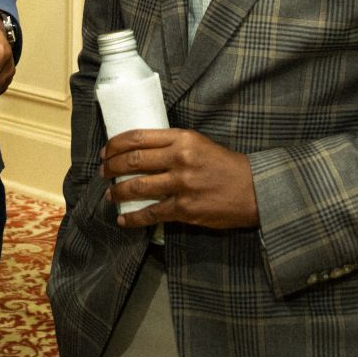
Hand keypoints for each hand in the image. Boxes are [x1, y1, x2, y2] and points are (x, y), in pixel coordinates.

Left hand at [101, 127, 257, 229]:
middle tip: (102, 172)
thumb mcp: (200, 143)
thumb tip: (141, 151)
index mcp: (182, 138)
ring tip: (109, 194)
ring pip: (138, 186)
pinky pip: (152, 213)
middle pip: (133, 160)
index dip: (116, 144)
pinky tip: (123, 219)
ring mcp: (182, 184)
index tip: (106, 151)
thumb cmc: (226, 165)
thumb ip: (173, 145)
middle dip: (112, 167)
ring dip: (118, 191)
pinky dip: (133, 217)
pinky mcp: (185, 208)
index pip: (139, 137)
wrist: (255, 190)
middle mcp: (180, 158)